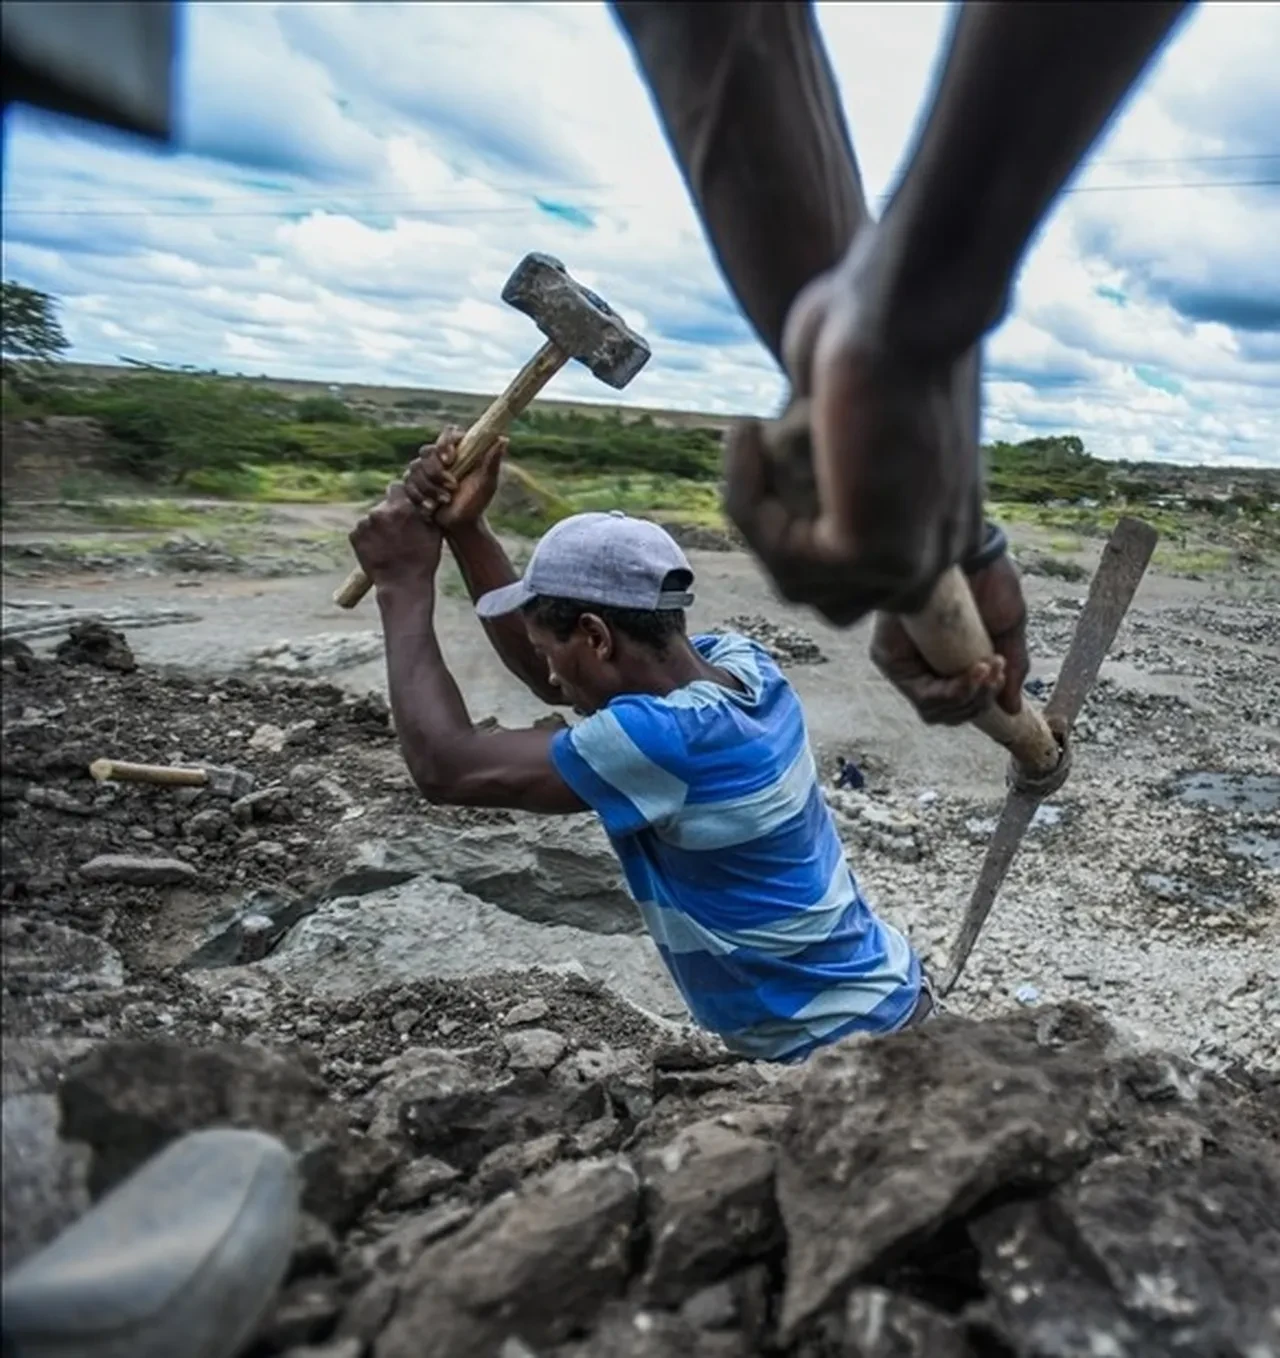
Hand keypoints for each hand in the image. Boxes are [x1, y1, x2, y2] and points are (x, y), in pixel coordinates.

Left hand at [350, 482, 442, 587]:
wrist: (402, 585)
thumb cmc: (422, 559)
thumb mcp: (434, 531)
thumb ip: (427, 510)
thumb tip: (428, 497)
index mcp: (400, 507)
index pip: (396, 487)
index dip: (401, 496)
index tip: (404, 505)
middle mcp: (379, 511)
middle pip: (383, 504)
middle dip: (390, 513)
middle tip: (398, 531)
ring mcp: (364, 524)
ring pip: (372, 518)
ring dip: (379, 526)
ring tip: (389, 544)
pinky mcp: (354, 536)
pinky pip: (362, 530)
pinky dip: (368, 537)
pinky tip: (379, 549)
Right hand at [402, 426, 505, 531]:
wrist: (462, 524)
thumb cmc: (477, 501)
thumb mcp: (487, 482)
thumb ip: (492, 461)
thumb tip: (503, 438)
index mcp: (458, 451)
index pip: (448, 433)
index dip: (445, 443)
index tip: (449, 459)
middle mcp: (439, 457)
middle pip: (426, 451)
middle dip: (437, 473)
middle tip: (453, 487)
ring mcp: (423, 470)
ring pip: (415, 468)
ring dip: (431, 488)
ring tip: (445, 501)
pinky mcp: (413, 484)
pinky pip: (407, 484)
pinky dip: (420, 497)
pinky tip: (431, 507)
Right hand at [724, 227, 983, 625]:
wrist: (910, 298)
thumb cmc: (882, 324)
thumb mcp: (850, 412)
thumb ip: (828, 467)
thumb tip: (791, 478)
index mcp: (941, 526)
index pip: (854, 580)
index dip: (796, 527)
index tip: (770, 448)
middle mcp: (935, 556)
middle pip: (827, 597)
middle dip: (778, 534)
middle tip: (759, 449)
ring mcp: (906, 562)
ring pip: (796, 582)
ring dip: (759, 510)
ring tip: (755, 434)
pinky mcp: (870, 553)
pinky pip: (778, 554)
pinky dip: (749, 496)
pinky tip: (749, 431)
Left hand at [869, 554, 1029, 724]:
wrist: (970, 548)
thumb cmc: (987, 581)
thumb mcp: (1008, 628)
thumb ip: (1010, 670)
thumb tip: (1011, 710)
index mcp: (946, 662)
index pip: (957, 706)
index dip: (982, 703)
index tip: (1003, 678)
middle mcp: (920, 667)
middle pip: (946, 714)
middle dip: (979, 701)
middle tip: (999, 672)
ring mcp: (903, 664)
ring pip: (934, 709)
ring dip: (971, 696)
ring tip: (991, 667)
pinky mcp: (888, 656)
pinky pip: (922, 694)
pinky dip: (956, 690)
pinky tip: (977, 668)